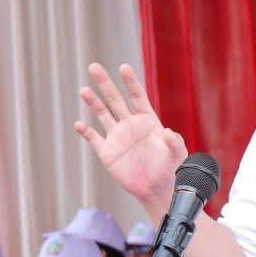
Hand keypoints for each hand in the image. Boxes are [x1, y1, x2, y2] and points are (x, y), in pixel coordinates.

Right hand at [75, 64, 188, 211]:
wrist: (158, 189)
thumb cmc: (171, 169)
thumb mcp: (177, 154)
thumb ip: (174, 142)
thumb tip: (169, 132)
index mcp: (147, 120)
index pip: (137, 96)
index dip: (130, 82)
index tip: (123, 67)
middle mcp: (130, 125)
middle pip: (115, 99)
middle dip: (105, 83)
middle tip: (94, 67)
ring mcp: (118, 137)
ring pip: (103, 114)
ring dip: (93, 102)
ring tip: (84, 90)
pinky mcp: (108, 152)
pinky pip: (94, 138)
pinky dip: (86, 132)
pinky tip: (78, 124)